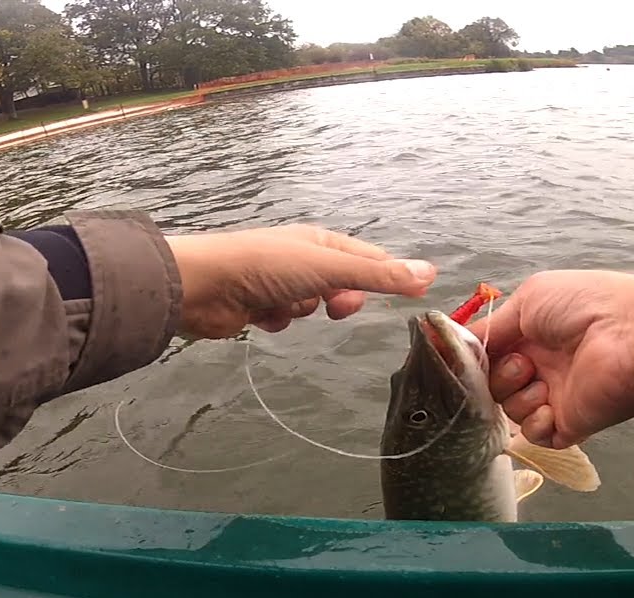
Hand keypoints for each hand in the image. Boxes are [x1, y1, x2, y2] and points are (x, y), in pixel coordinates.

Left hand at [164, 224, 436, 337]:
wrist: (204, 286)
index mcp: (322, 241)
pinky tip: (261, 316)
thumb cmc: (266, 268)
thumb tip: (429, 272)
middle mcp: (303, 258)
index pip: (370, 258)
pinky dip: (277, 321)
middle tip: (334, 306)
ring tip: (281, 305)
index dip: (392, 276)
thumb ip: (378, 275)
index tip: (415, 296)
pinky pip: (286, 319)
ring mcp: (281, 282)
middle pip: (344, 286)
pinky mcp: (261, 306)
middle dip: (341, 299)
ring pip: (313, 306)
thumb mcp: (329, 269)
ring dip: (302, 311)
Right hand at [466, 270, 633, 448]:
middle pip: (493, 384)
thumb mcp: (529, 299)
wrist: (631, 334)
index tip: (459, 358)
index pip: (490, 352)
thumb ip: (491, 325)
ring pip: (509, 409)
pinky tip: (550, 405)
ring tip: (539, 379)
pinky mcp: (569, 425)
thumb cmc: (583, 306)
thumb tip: (454, 341)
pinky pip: (534, 435)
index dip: (474, 357)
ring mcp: (555, 397)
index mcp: (533, 334)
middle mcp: (541, 365)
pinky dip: (535, 422)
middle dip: (497, 375)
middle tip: (522, 363)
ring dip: (516, 395)